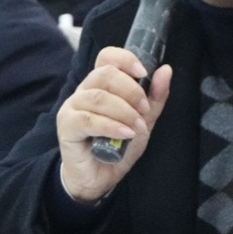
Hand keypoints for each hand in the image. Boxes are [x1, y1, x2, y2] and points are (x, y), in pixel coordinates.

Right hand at [55, 47, 170, 203]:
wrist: (100, 177)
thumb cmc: (118, 144)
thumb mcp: (143, 120)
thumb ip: (155, 97)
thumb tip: (166, 70)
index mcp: (101, 83)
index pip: (107, 57)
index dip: (125, 59)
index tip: (144, 73)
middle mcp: (84, 90)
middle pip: (105, 74)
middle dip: (131, 91)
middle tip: (144, 111)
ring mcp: (72, 107)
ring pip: (98, 97)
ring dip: (124, 111)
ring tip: (137, 127)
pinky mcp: (66, 126)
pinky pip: (88, 119)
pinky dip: (111, 125)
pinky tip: (125, 134)